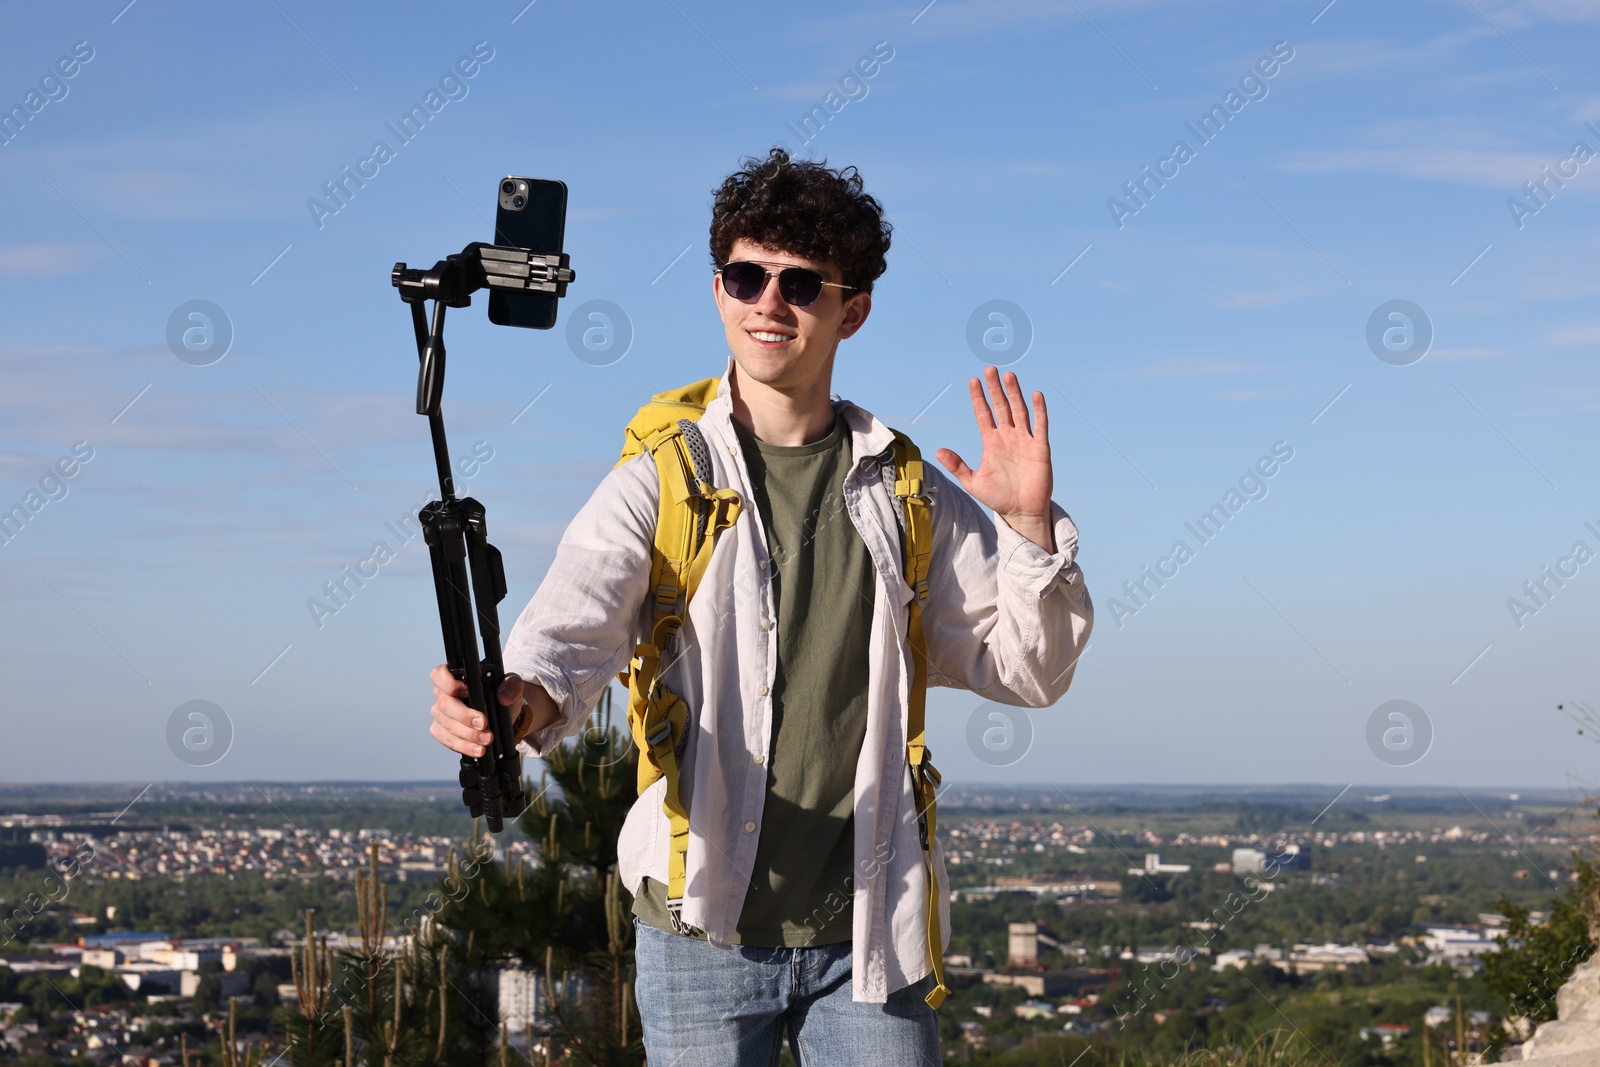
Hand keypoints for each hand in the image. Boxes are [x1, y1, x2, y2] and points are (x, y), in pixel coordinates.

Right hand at [429, 664, 554, 756]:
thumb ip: (512, 684)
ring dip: (468, 735)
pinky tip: (477, 749)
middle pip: (445, 705)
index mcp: (454, 677)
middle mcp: (443, 694)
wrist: (506, 716)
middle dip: (465, 716)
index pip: (439, 675)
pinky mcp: (442, 731)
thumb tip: (503, 696)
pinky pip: (447, 740)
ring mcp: (441, 714)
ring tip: (487, 739)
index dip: (448, 683)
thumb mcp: (512, 685)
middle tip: (483, 724)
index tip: (467, 691)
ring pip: (446, 725)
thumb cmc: (502, 695)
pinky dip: (464, 746)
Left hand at [935, 367, 1054, 550]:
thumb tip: (938, 450)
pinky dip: (1039, 410)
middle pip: (1001, 407)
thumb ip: (957, 465)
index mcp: (991, 442)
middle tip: (990, 369)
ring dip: (1014, 394)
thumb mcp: (973, 482)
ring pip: (1019, 411)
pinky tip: (1035, 395)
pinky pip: (1040, 426)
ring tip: (1008, 376)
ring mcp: (1025, 440)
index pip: (983, 414)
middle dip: (995, 389)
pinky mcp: (1040, 448)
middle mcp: (1008, 437)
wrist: (1021, 512)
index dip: (978, 398)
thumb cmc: (998, 497)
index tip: (972, 381)